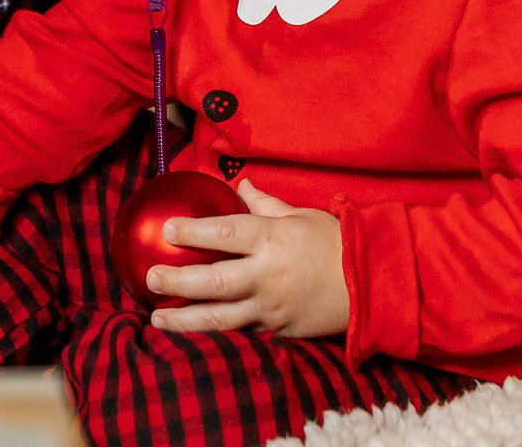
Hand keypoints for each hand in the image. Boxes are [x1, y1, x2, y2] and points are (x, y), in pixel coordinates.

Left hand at [145, 180, 350, 339]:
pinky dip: (213, 335)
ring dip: (184, 319)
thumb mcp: (300, 216)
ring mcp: (271, 308)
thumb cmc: (334, 244)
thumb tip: (240, 186)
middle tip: (151, 277)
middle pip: (213, 281)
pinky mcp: (277, 332)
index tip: (167, 229)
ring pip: (219, 318)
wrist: (371, 286)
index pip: (224, 233)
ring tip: (157, 317)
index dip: (192, 231)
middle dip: (177, 280)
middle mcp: (267, 276)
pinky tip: (191, 336)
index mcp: (272, 240)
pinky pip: (240, 334)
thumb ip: (265, 204)